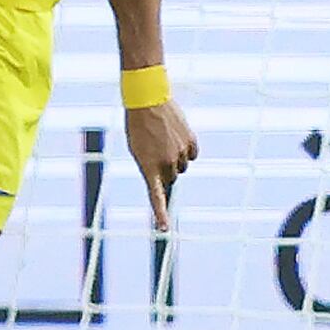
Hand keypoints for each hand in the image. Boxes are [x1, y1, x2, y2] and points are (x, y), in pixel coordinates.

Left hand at [124, 97, 197, 228]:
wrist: (147, 100)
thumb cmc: (137, 127)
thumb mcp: (139, 150)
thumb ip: (152, 167)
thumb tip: (171, 176)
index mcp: (148, 167)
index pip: (155, 196)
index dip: (160, 214)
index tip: (164, 229)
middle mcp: (166, 164)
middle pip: (171, 178)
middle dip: (165, 170)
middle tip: (156, 152)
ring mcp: (180, 153)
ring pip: (182, 166)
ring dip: (175, 159)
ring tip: (164, 140)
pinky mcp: (190, 142)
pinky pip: (192, 155)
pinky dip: (187, 150)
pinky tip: (177, 137)